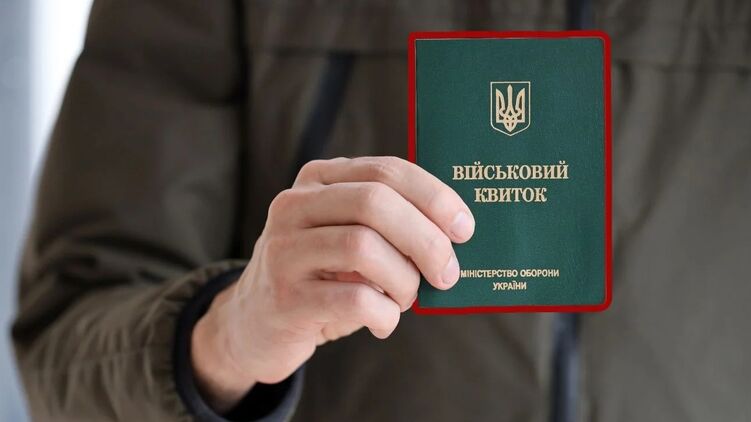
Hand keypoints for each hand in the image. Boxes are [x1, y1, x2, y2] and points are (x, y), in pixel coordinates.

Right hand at [191, 156, 474, 411]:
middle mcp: (294, 205)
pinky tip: (383, 321)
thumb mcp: (346, 236)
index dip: (433, 197)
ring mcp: (284, 250)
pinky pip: (354, 299)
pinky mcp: (285, 297)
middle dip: (426, 239)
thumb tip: (453, 234)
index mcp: (317, 180)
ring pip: (364, 248)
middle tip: (448, 273)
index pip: (385, 171)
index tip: (465, 228)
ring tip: (406, 299)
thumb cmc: (320, 276)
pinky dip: (384, 314)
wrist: (254, 323)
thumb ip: (387, 224)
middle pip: (375, 203)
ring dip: (403, 281)